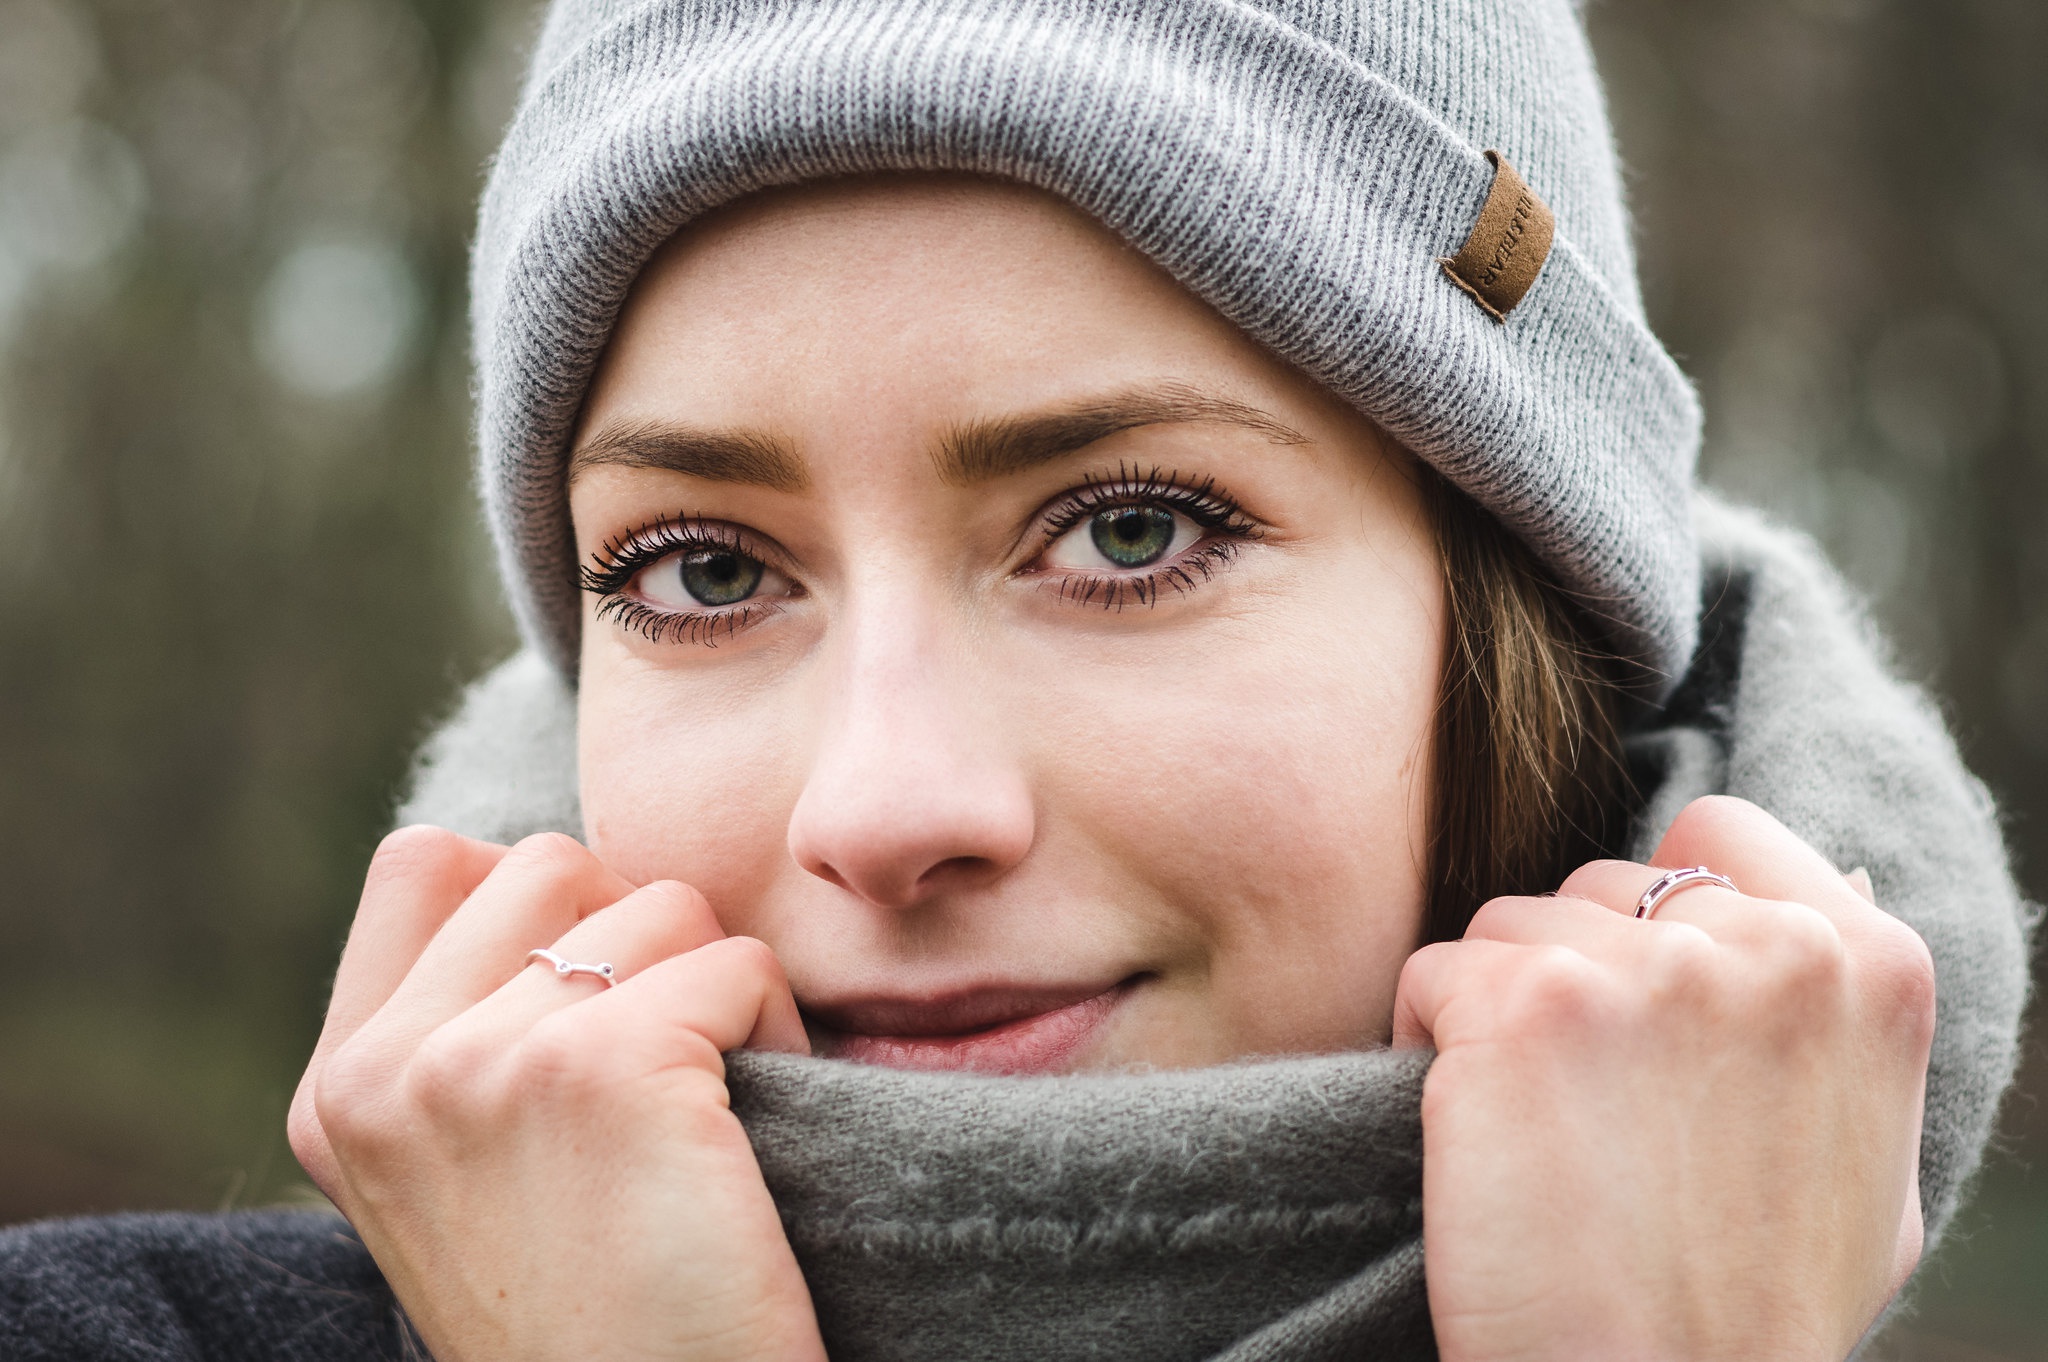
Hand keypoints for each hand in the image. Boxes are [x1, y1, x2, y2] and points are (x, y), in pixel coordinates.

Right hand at [287, 827, 824, 1361]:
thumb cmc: (594, 1316)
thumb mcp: (466, 1175)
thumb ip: (465, 1036)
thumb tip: (567, 890)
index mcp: (339, 1093)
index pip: (422, 864)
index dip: (539, 902)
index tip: (597, 999)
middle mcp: (388, 1071)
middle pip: (548, 862)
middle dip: (638, 932)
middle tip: (674, 1045)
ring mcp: (484, 1062)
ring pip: (658, 905)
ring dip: (718, 983)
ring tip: (718, 1104)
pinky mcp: (605, 1068)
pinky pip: (738, 963)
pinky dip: (781, 1027)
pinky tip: (760, 1132)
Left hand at [1394, 796, 1933, 1361]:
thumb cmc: (1757, 1308)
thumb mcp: (1867, 1160)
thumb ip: (1842, 1018)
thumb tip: (1835, 883)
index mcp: (1870, 966)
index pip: (1719, 833)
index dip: (1658, 908)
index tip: (1640, 1001)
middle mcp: (1766, 947)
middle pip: (1600, 885)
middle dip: (1574, 973)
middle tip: (1588, 1107)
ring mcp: (1644, 968)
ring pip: (1509, 925)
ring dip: (1499, 1012)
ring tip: (1538, 1134)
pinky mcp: (1525, 1004)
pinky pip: (1433, 972)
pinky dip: (1428, 1044)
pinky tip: (1477, 1140)